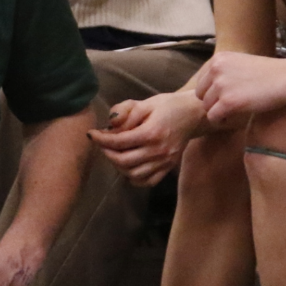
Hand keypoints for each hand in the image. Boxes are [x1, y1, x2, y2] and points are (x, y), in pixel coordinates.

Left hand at [90, 90, 204, 186]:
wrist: (193, 114)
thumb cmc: (167, 106)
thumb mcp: (145, 103)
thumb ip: (126, 111)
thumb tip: (110, 125)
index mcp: (152, 132)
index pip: (119, 141)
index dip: (101, 139)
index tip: (92, 134)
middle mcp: (159, 151)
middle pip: (123, 161)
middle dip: (107, 153)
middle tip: (102, 144)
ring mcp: (164, 162)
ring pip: (133, 174)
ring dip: (119, 166)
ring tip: (115, 153)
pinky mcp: (168, 168)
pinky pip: (147, 181)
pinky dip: (134, 178)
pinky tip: (128, 166)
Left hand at [196, 52, 285, 126]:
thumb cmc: (269, 72)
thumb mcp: (241, 63)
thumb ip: (224, 71)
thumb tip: (212, 87)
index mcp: (218, 59)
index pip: (201, 81)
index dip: (211, 92)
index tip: (225, 96)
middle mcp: (215, 70)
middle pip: (200, 95)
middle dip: (213, 102)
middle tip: (230, 106)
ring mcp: (220, 86)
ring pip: (206, 107)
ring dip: (218, 112)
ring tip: (234, 111)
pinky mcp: (227, 102)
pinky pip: (214, 117)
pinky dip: (222, 120)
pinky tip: (235, 117)